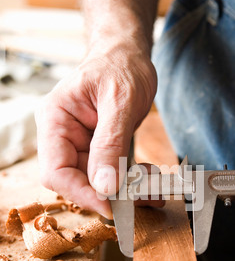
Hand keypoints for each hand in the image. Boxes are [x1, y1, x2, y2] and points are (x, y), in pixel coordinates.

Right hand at [35, 42, 156, 218]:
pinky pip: (111, 174)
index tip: (111, 205)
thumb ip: (111, 143)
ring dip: (125, 191)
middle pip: (76, 181)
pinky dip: (130, 181)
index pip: (55, 171)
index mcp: (55, 120)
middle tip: (141, 199)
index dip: (81, 193)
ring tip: (153, 190)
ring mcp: (80, 144)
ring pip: (96, 183)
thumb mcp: (120, 101)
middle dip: (109, 195)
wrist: (128, 55)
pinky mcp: (98, 149)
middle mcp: (63, 135)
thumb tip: (105, 187)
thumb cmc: (120, 65)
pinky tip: (149, 181)